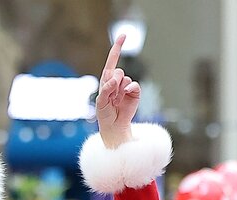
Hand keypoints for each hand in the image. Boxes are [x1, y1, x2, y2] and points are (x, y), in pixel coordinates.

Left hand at [96, 34, 140, 148]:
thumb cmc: (104, 114)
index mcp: (107, 80)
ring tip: (116, 102)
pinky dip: (129, 90)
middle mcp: (117, 81)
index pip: (112, 61)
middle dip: (114, 84)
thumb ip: (106, 89)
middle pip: (118, 71)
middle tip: (111, 97)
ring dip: (119, 91)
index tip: (124, 35)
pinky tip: (124, 98)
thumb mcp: (101, 102)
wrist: (114, 127)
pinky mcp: (134, 92)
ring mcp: (126, 86)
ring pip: (125, 79)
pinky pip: (134, 85)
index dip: (117, 48)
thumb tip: (115, 78)